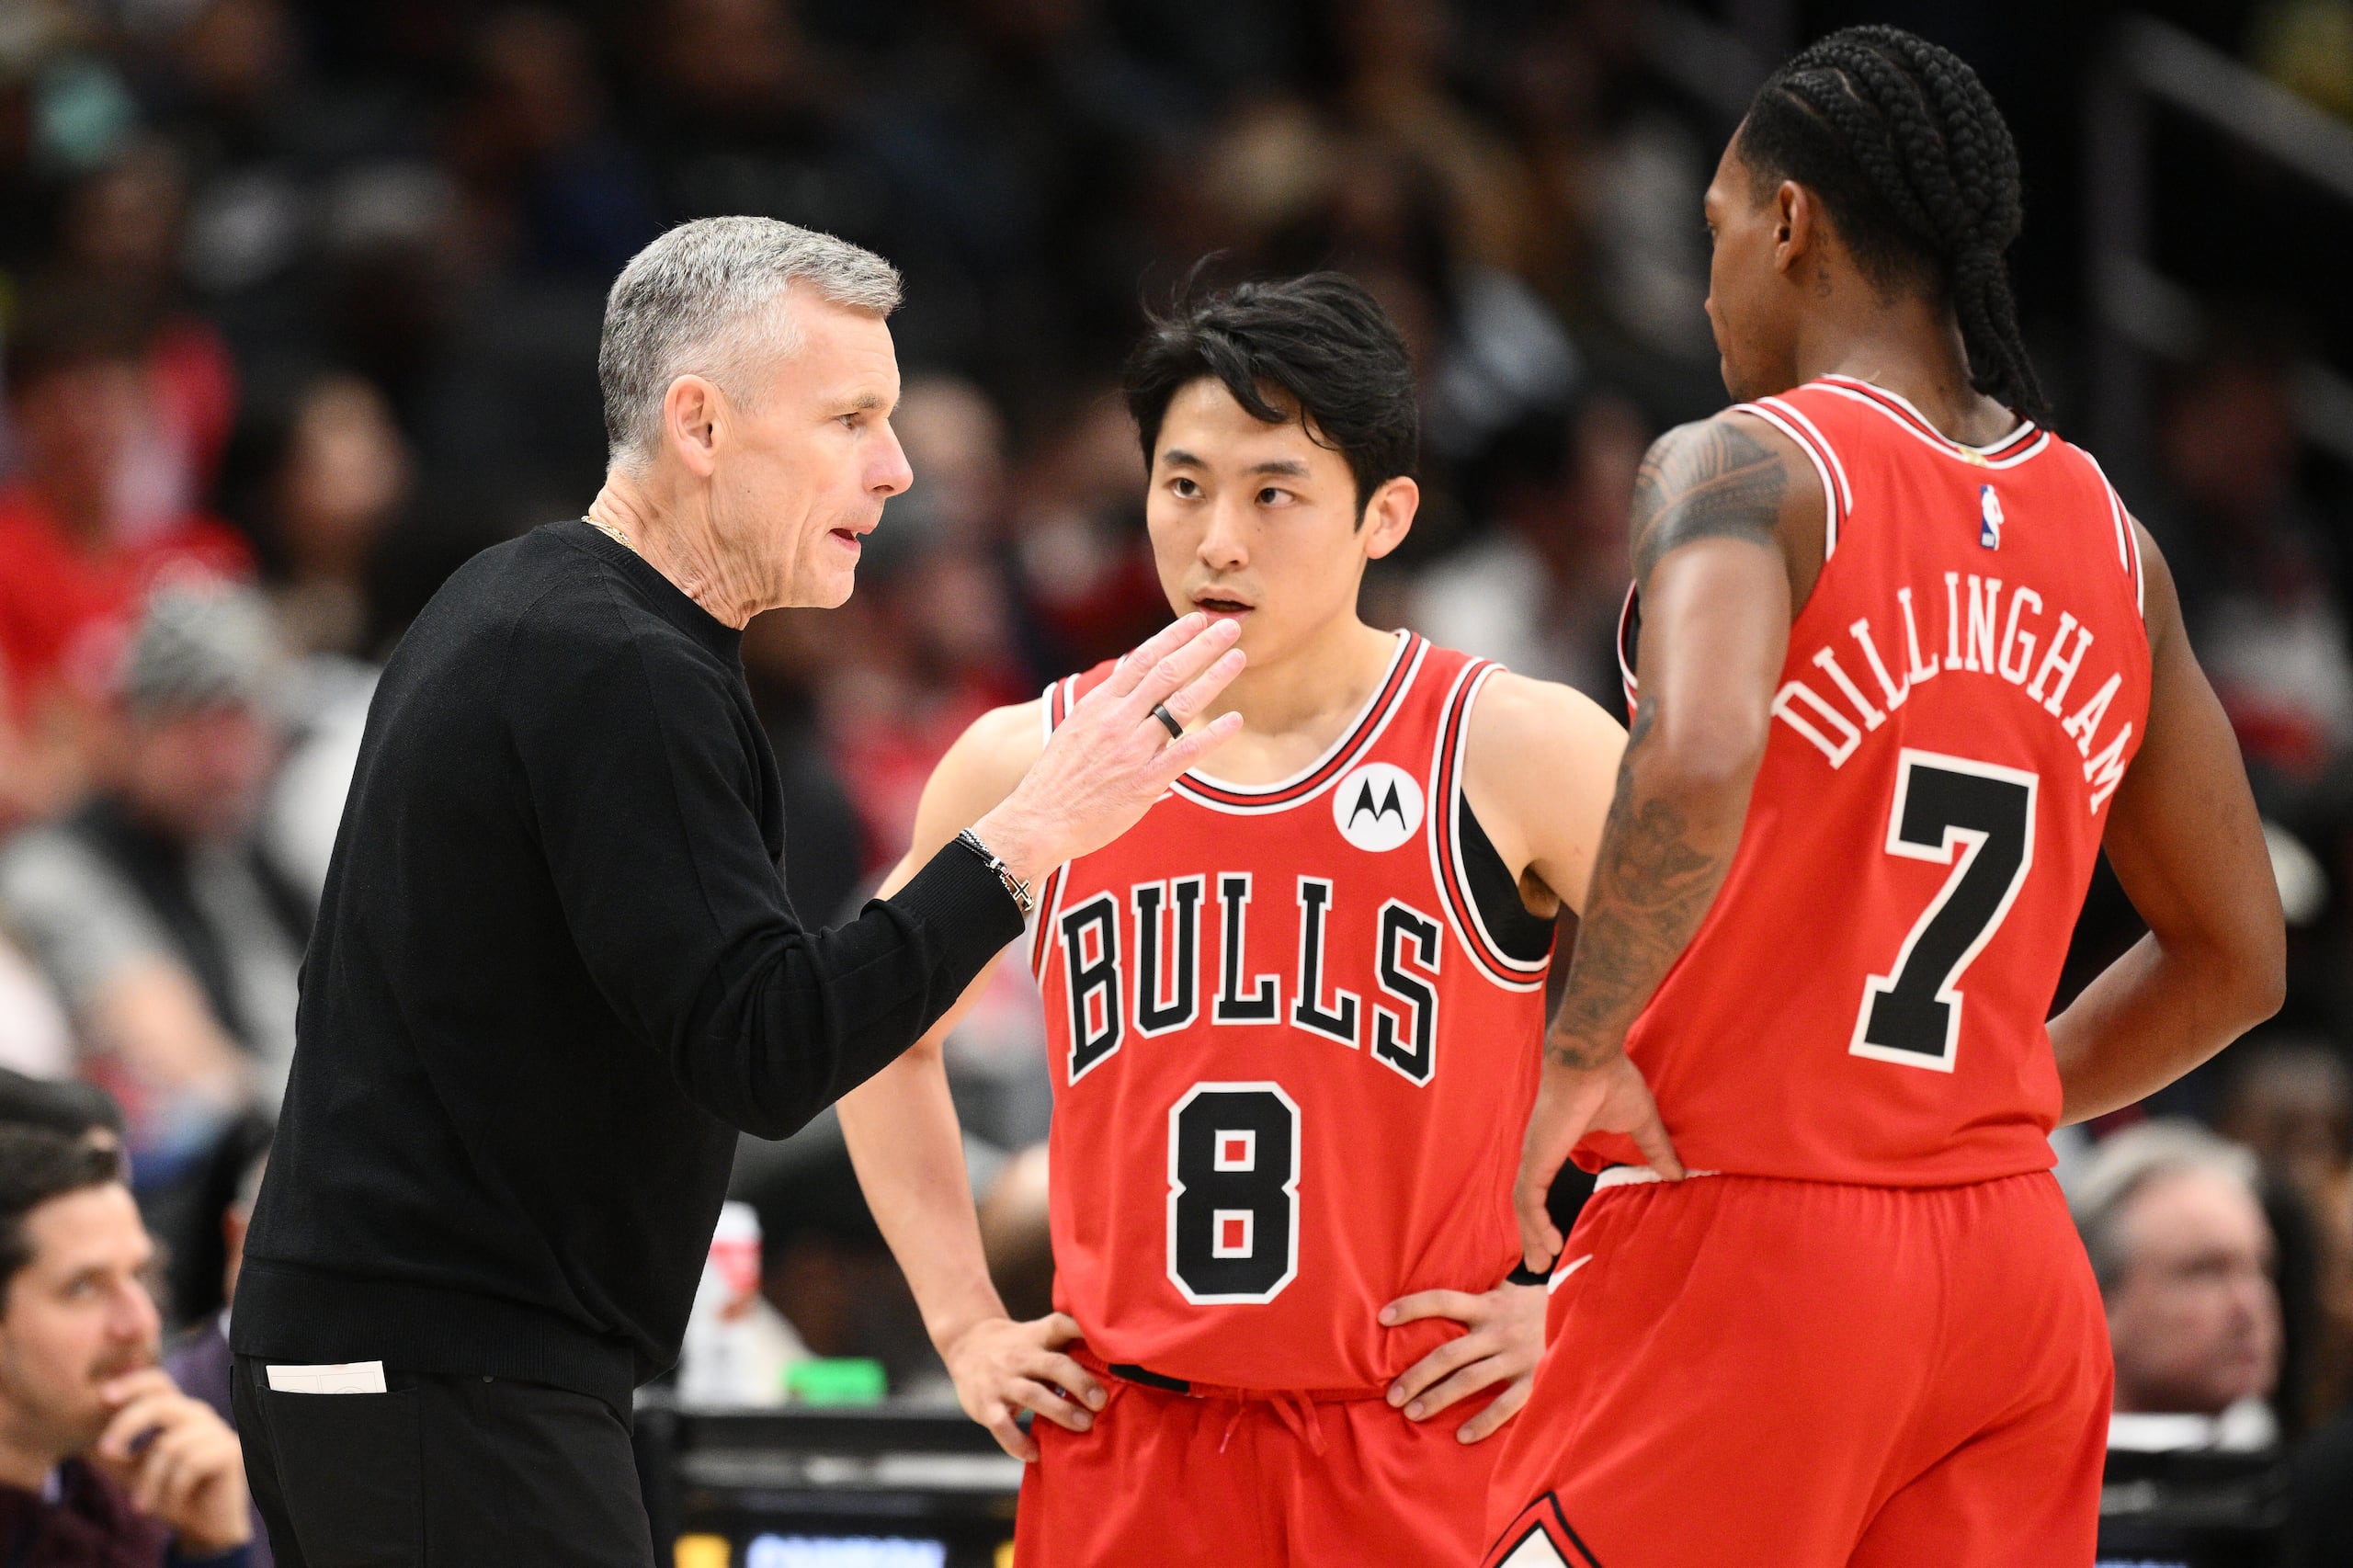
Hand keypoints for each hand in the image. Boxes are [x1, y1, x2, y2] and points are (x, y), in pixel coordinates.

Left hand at [92, 1369, 250, 1554]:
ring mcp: (217, 1430)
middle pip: (160, 1404)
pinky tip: (172, 1503)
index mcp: (176, 1411)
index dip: (132, 1383)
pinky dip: (173, 1490)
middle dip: (127, 1425)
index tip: (103, 1396)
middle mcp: (198, 1414)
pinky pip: (190, 1465)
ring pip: (169, 1445)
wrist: (204, 1524)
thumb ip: (112, 1453)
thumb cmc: (166, 1492)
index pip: (157, 1383)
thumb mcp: (130, 1472)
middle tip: (105, 1452)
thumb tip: (82, 1438)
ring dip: (149, 1482)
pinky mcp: (229, 1451)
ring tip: (141, 1506)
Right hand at [943, 1312, 1104, 1462]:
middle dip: (1080, 1382)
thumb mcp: (1038, 1337)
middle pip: (1054, 1365)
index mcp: (1037, 1337)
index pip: (1061, 1325)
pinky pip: (1002, 1425)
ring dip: (1060, 1411)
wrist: (966, 1344)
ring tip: (1084, 1425)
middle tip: (1101, 1402)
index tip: (1109, 1345)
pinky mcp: (985, 1404)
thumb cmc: (1018, 1347)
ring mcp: (1002, 1380)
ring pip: (1033, 1394)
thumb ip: (1066, 1349)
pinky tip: (1035, 1453)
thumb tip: (1114, 1371)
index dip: (1083, 1329)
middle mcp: (1021, 1355)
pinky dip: (1018, 1442)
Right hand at [974, 614, 1244, 882]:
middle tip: (1230, 627)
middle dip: (1202, 646)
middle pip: (1167, 672)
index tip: (1197, 620)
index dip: (1173, 637)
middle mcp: (1117, 720)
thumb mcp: (1075, 729)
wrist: (1039, 820)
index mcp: (1099, 704)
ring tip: (1237, 658)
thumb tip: (1130, 688)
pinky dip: (1212, 735)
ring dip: (1213, 678)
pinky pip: (1185, 752)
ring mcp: (1132, 750)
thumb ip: (1105, 708)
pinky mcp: (1143, 782)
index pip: (1142, 659)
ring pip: (1180, 705)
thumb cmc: (1057, 779)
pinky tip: (1235, 721)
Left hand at [1379, 1281, 1544, 1442]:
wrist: (1584, 1315)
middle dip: (1417, 1375)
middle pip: (1448, 1353)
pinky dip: (1483, 1422)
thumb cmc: (1534, 1306)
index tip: (1382, 1318)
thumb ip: (1476, 1294)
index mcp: (1487, 1305)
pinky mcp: (1535, 1379)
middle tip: (1391, 1395)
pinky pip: (1506, 1405)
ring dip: (1438, 1399)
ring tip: (1412, 1414)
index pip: (1442, 1300)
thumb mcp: (1505, 1291)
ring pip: (1469, 1381)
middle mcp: (1498, 1330)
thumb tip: (1434, 1289)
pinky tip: (1461, 1437)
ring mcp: (1516, 1356)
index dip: (1412, 1306)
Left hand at [1515, 1049, 1680, 1271]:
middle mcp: (1540, 1150)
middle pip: (1528, 1200)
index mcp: (1558, 1142)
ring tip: (1540, 1262)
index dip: (1544, 1210)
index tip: (1554, 1236)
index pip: (1543, 1183)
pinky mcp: (1538, 1156)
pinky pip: (1528, 1198)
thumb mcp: (1640, 1122)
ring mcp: (1536, 1154)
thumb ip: (1656, 1149)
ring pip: (1524, 1204)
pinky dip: (1534, 1223)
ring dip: (1531, 1234)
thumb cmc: (1612, 1081)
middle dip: (1532, 1232)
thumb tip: (1678, 1174)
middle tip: (1539, 1262)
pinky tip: (1545, 1244)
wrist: (1592, 1057)